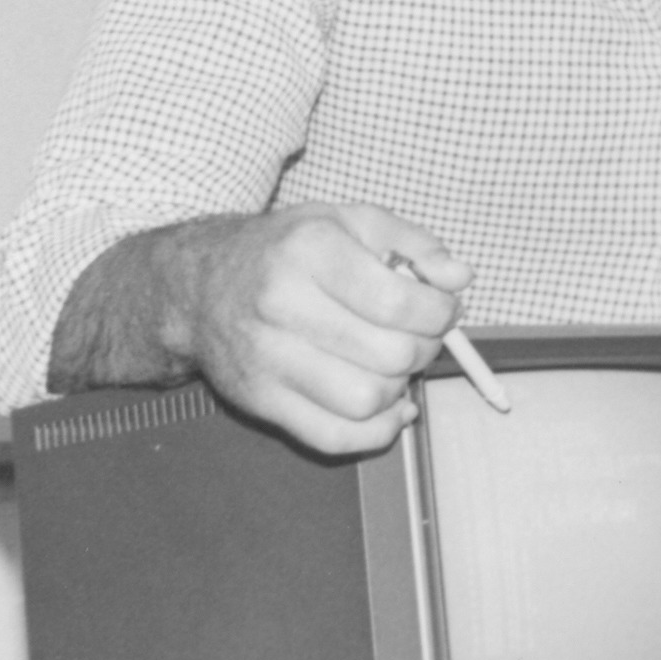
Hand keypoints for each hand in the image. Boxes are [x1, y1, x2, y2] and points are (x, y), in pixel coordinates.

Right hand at [60, 202, 470, 455]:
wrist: (200, 286)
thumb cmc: (285, 251)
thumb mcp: (349, 222)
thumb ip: (414, 244)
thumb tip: (460, 280)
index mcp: (310, 251)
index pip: (400, 302)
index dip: (439, 312)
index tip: (442, 308)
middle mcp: (282, 304)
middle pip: (390, 355)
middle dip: (424, 349)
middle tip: (418, 335)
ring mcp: (266, 359)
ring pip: (367, 401)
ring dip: (398, 388)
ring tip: (391, 364)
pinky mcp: (260, 401)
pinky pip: (336, 438)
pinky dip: (377, 431)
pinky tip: (386, 406)